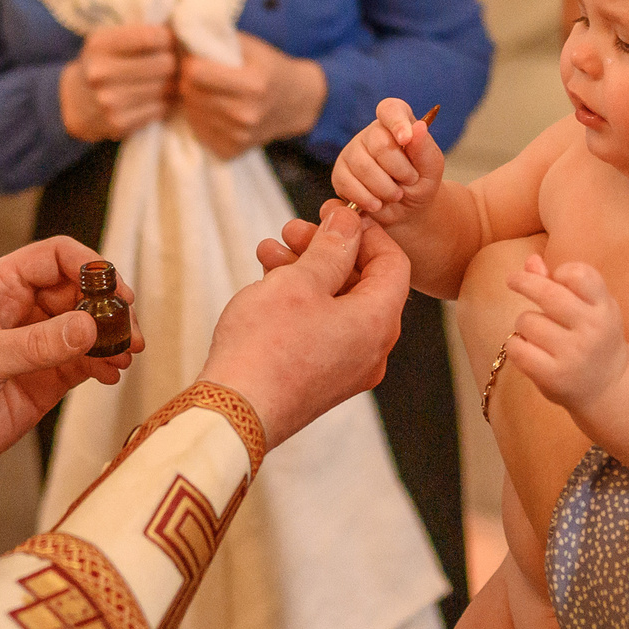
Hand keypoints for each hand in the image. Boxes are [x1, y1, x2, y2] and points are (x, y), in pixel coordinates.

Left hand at [0, 236, 142, 487]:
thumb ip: (36, 344)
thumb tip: (90, 325)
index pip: (54, 258)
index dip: (88, 266)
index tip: (113, 289)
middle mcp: (19, 311)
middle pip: (78, 291)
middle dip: (108, 306)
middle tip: (128, 329)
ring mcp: (33, 347)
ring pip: (86, 328)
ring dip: (111, 337)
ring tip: (126, 354)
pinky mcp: (42, 381)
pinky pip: (83, 363)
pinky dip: (103, 365)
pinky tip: (111, 374)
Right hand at [59, 24, 178, 141]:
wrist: (73, 101)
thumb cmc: (101, 63)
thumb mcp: (108, 40)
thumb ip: (137, 33)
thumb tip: (179, 30)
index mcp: (100, 45)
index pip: (150, 37)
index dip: (168, 38)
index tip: (168, 40)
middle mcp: (101, 72)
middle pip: (164, 64)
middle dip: (174, 61)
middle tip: (173, 61)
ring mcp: (109, 100)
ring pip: (166, 88)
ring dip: (172, 83)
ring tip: (167, 79)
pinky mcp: (119, 123)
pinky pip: (160, 108)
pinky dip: (163, 102)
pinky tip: (156, 97)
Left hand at [178, 34, 325, 159]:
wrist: (296, 104)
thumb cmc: (270, 69)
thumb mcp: (252, 47)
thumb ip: (218, 40)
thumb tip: (180, 36)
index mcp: (252, 84)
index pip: (196, 73)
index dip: (190, 63)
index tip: (195, 59)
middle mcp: (245, 114)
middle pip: (190, 93)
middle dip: (188, 81)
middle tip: (199, 74)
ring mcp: (238, 136)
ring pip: (191, 112)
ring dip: (194, 100)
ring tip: (210, 92)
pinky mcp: (231, 151)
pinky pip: (198, 131)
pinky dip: (201, 119)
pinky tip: (216, 110)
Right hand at [202, 201, 409, 447]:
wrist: (234, 412)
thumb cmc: (267, 345)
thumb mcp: (300, 282)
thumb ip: (330, 248)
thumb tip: (348, 223)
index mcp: (378, 322)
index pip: (394, 263)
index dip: (366, 233)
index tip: (333, 215)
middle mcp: (372, 349)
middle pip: (364, 283)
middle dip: (328, 250)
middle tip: (293, 230)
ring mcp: (347, 369)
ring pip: (337, 305)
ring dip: (307, 272)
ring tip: (269, 250)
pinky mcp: (321, 380)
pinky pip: (322, 329)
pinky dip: (301, 302)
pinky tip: (266, 283)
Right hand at [329, 97, 442, 225]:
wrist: (407, 210)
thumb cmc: (420, 183)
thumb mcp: (431, 168)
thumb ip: (424, 148)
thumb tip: (419, 127)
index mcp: (396, 124)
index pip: (390, 109)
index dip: (397, 122)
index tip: (406, 139)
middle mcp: (371, 134)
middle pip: (379, 144)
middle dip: (399, 170)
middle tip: (410, 182)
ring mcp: (352, 152)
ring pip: (363, 166)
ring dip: (384, 188)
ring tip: (396, 195)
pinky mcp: (340, 173)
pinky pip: (348, 184)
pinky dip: (366, 199)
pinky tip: (377, 204)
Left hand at [505, 256, 628, 412]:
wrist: (609, 387)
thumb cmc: (594, 337)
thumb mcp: (590, 307)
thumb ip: (561, 283)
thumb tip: (531, 261)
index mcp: (604, 308)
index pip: (580, 275)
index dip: (563, 272)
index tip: (555, 277)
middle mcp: (592, 330)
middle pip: (548, 294)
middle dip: (524, 282)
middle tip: (512, 279)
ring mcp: (573, 355)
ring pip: (527, 321)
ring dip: (524, 322)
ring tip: (536, 332)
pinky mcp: (554, 377)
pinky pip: (517, 348)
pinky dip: (515, 344)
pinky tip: (527, 348)